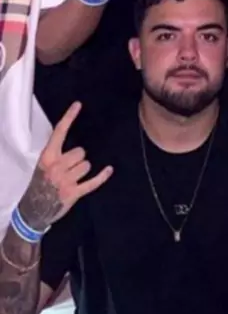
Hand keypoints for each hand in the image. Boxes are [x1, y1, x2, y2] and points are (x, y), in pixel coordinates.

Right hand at [18, 102, 112, 228]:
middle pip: (80, 152)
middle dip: (78, 159)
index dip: (69, 117)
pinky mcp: (74, 192)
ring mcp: (65, 180)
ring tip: (72, 178)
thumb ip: (56, 153)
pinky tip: (109, 170)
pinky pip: (93, 182)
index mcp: (47, 157)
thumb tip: (74, 143)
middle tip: (69, 169)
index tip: (78, 104)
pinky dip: (102, 176)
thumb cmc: (40, 184)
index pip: (59, 132)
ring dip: (82, 171)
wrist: (33, 209)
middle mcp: (56, 166)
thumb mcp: (42, 165)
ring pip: (87, 165)